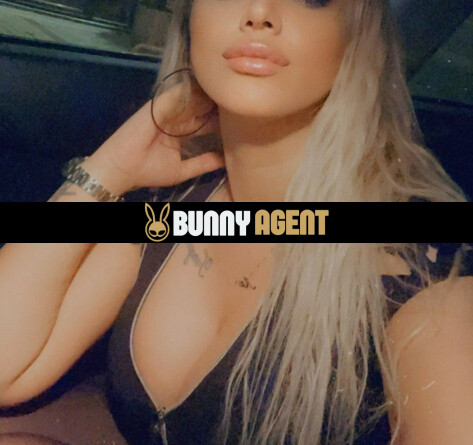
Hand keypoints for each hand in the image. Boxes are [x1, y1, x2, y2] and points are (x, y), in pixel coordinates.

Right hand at [90, 77, 224, 192]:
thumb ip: (203, 164)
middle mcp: (174, 121)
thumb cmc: (149, 171)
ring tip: (224, 89)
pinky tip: (207, 84)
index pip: (203, 123)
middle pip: (199, 109)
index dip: (218, 120)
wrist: (124, 168)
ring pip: (190, 100)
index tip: (236, 118)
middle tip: (234, 99)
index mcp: (179, 134)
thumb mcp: (182, 171)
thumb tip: (224, 161)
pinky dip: (190, 89)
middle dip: (215, 105)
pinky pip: (176, 95)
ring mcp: (166, 112)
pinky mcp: (157, 105)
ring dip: (206, 94)